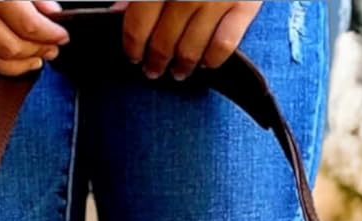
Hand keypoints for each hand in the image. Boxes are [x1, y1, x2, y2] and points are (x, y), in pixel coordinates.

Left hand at [120, 2, 262, 80]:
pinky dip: (212, 60)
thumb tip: (117, 13)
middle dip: (156, 62)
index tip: (133, 56)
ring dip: (182, 67)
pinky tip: (206, 62)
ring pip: (191, 50)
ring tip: (178, 71)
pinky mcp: (244, 5)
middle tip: (153, 70)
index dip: (133, 46)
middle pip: (163, 43)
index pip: (137, 25)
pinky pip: (223, 46)